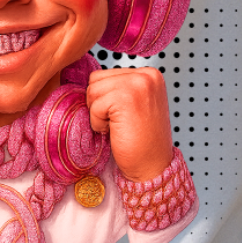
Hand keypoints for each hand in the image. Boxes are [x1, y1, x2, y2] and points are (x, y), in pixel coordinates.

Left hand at [87, 66, 171, 181]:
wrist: (152, 168)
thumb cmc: (141, 141)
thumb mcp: (136, 103)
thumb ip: (120, 86)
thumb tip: (89, 81)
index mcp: (149, 74)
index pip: (107, 74)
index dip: (107, 99)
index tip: (125, 116)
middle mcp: (145, 75)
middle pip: (97, 79)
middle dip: (100, 103)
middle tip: (120, 122)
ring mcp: (136, 84)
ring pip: (92, 90)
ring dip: (98, 113)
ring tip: (118, 126)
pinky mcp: (124, 98)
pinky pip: (94, 106)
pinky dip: (98, 123)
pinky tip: (116, 132)